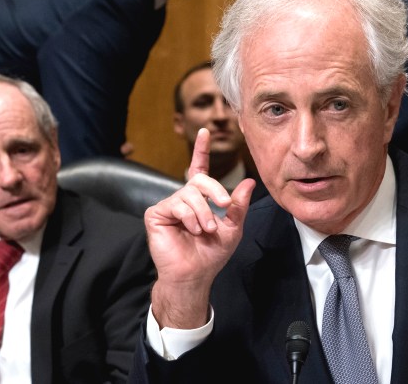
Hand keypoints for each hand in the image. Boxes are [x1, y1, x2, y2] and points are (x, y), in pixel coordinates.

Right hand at [144, 128, 254, 327]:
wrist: (195, 275)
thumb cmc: (211, 254)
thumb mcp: (233, 228)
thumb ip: (238, 205)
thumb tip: (250, 183)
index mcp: (200, 199)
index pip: (199, 170)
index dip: (201, 150)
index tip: (205, 131)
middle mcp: (183, 199)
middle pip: (199, 180)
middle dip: (215, 191)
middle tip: (224, 207)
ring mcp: (169, 205)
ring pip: (190, 194)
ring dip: (204, 213)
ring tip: (206, 230)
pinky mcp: (157, 214)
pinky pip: (176, 205)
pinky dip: (190, 217)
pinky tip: (192, 230)